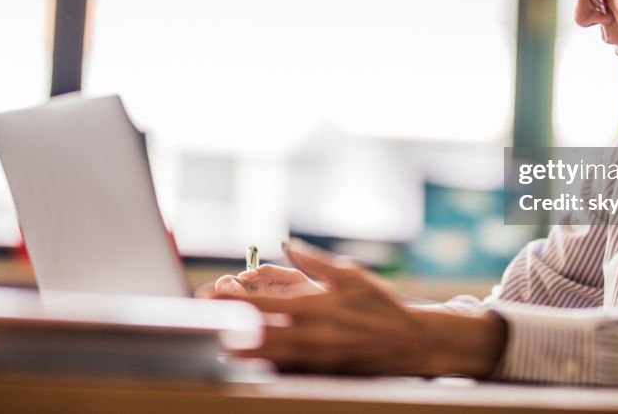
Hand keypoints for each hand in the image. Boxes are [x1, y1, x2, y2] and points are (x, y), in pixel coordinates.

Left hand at [233, 239, 507, 376]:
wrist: (411, 342)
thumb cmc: (382, 304)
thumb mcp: (351, 275)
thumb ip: (314, 261)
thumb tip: (286, 244)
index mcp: (316, 307)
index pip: (263, 305)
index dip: (232, 302)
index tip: (210, 296)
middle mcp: (312, 335)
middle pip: (256, 338)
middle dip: (227, 331)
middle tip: (205, 324)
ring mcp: (316, 359)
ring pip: (266, 359)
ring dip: (240, 352)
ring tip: (218, 344)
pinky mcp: (322, 374)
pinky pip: (286, 372)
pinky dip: (265, 366)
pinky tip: (251, 362)